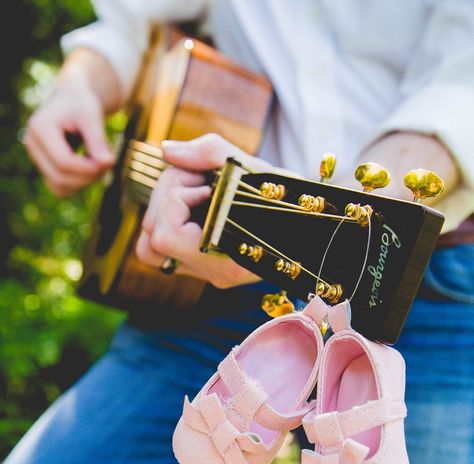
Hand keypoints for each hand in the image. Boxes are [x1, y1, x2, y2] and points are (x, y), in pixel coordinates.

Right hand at [24, 77, 114, 196]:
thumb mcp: (92, 115)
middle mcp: (32, 144)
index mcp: (40, 127)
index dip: (88, 168)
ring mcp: (35, 158)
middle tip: (107, 163)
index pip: (64, 161)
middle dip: (88, 177)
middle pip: (60, 177)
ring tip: (98, 164)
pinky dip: (78, 184)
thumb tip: (108, 164)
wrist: (71, 101)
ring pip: (59, 187)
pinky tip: (88, 168)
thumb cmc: (82, 105)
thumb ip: (98, 139)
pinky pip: (60, 189)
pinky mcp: (43, 167)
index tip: (109, 161)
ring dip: (84, 182)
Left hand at [136, 133, 271, 288]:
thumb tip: (167, 152)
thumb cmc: (284, 195)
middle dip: (168, 197)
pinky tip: (193, 206)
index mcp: (226, 261)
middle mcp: (212, 274)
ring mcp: (204, 273)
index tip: (208, 184)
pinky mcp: (199, 266)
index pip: (165, 235)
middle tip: (201, 181)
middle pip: (151, 236)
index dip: (177, 199)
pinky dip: (167, 222)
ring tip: (194, 194)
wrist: (308, 225)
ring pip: (148, 248)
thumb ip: (208, 152)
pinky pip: (161, 249)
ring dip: (162, 212)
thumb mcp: (252, 166)